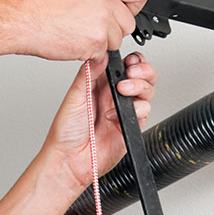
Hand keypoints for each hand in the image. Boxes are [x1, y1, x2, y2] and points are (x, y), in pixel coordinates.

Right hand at [7, 0, 150, 61]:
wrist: (21, 18)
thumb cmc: (37, 0)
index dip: (132, 4)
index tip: (125, 9)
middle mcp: (106, 0)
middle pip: (129, 22)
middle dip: (114, 28)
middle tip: (91, 25)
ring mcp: (102, 23)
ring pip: (116, 41)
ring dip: (101, 42)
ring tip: (78, 31)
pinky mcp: (95, 43)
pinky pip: (102, 54)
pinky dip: (89, 53)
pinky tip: (73, 40)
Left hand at [42, 52, 156, 191]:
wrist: (70, 160)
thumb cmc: (66, 132)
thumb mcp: (74, 97)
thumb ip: (89, 75)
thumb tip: (101, 55)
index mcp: (99, 85)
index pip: (123, 66)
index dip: (131, 60)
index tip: (128, 60)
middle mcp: (113, 96)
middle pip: (141, 76)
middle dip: (143, 70)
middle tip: (132, 72)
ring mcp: (123, 111)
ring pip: (147, 91)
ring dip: (140, 86)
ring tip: (124, 90)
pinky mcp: (130, 126)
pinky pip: (144, 111)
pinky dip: (137, 108)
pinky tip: (119, 114)